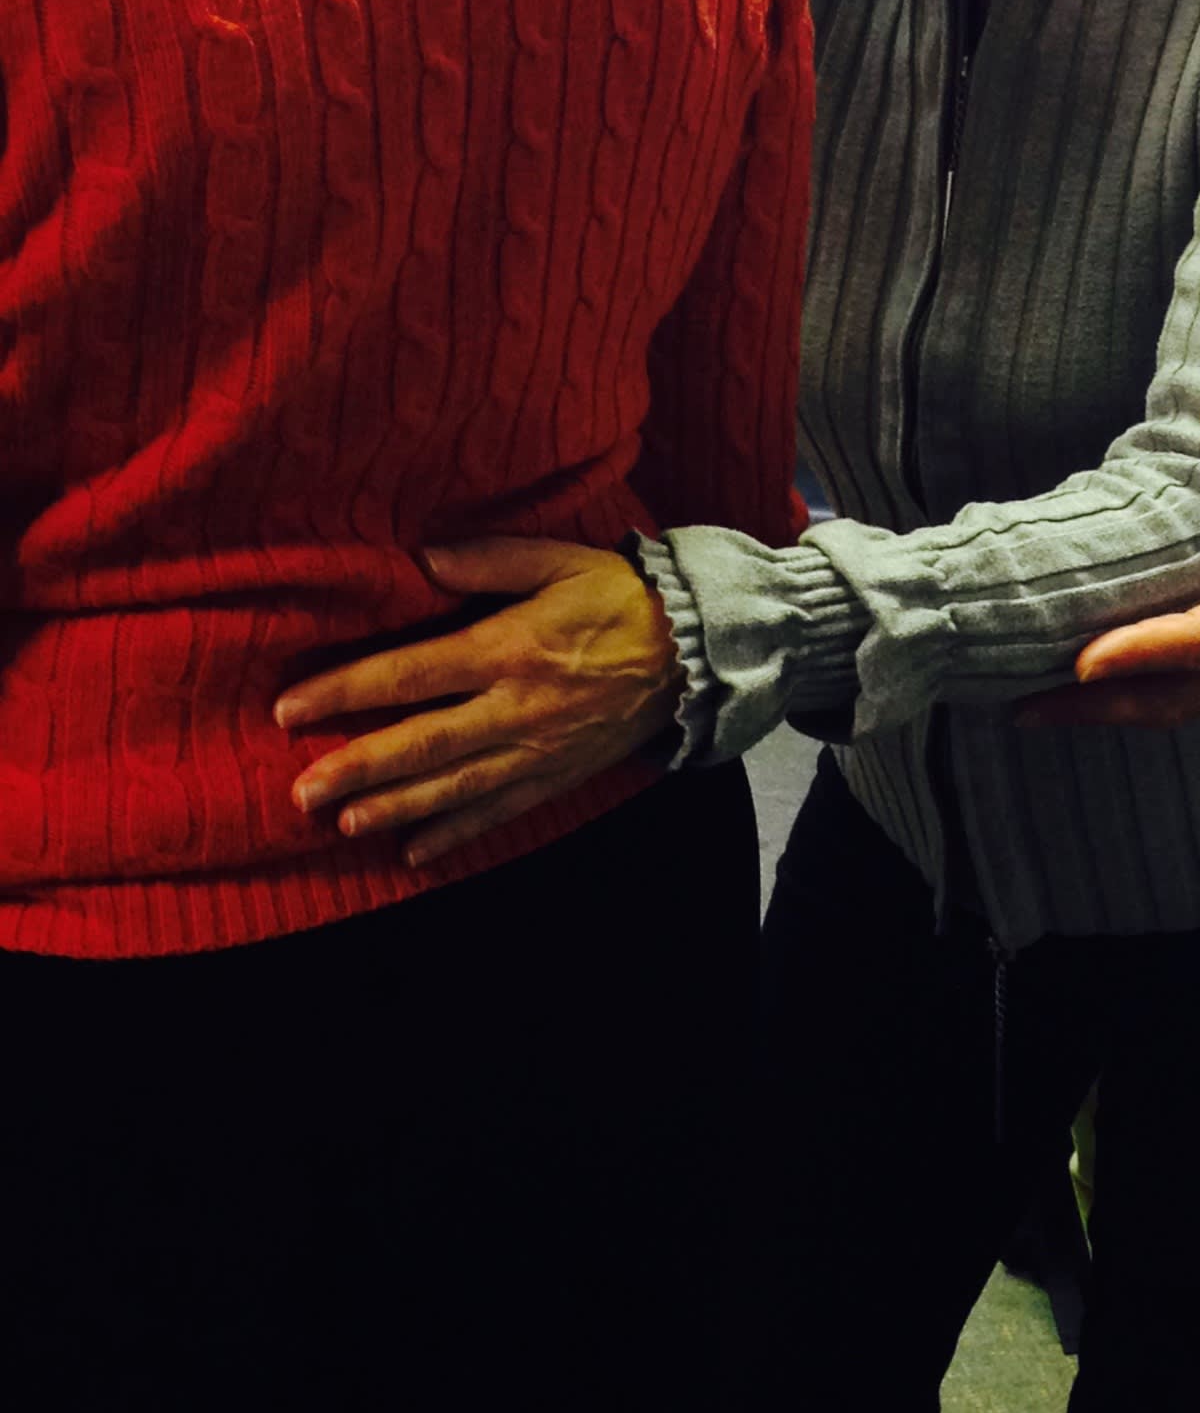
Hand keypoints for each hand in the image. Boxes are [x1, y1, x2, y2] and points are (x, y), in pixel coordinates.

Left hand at [275, 539, 683, 867]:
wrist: (697, 652)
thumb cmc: (621, 597)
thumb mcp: (560, 560)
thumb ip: (490, 560)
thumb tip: (423, 561)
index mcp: (508, 648)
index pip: (409, 673)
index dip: (345, 691)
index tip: (289, 708)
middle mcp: (516, 707)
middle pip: (422, 743)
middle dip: (356, 767)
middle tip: (299, 791)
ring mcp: (538, 749)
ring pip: (454, 786)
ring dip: (394, 807)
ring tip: (341, 822)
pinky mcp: (558, 775)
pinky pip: (500, 811)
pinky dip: (456, 834)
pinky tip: (414, 852)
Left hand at [1016, 403, 1199, 730]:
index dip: (1142, 652)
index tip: (1082, 662)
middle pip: (1176, 696)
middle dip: (1098, 706)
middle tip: (1021, 705)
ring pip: (1182, 705)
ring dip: (1111, 711)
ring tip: (1035, 706)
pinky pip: (1196, 694)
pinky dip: (1142, 696)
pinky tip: (1097, 686)